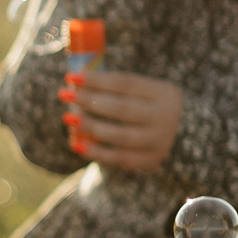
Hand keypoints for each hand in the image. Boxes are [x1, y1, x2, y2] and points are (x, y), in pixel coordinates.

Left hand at [60, 67, 182, 172]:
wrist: (172, 135)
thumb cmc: (143, 106)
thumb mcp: (138, 92)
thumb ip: (112, 87)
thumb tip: (74, 79)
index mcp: (163, 92)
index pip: (125, 83)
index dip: (96, 80)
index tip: (71, 77)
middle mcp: (166, 116)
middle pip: (123, 108)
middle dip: (90, 101)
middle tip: (64, 95)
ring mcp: (160, 141)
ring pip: (120, 135)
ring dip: (90, 127)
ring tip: (68, 118)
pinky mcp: (151, 160)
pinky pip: (119, 157)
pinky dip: (96, 152)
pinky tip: (77, 144)